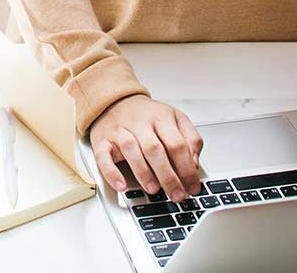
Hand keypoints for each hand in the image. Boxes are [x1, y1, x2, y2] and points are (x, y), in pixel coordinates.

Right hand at [88, 94, 203, 202]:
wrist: (115, 101)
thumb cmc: (147, 116)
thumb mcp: (175, 119)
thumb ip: (190, 139)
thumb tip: (194, 164)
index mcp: (161, 118)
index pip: (177, 144)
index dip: (187, 168)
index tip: (192, 187)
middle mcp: (140, 123)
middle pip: (155, 149)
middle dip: (168, 176)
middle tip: (177, 195)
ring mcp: (120, 131)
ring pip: (131, 150)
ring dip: (143, 173)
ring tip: (154, 190)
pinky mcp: (102, 141)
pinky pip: (103, 157)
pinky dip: (112, 173)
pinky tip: (121, 185)